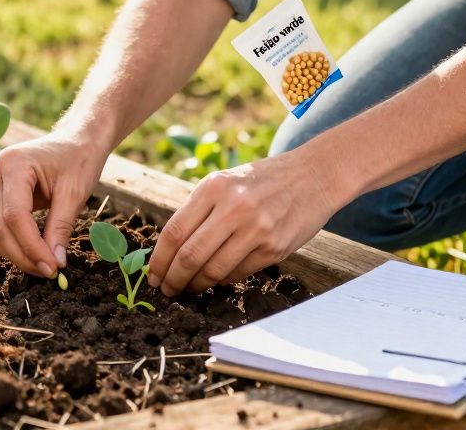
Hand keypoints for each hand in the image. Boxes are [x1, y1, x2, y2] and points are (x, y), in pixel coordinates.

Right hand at [0, 130, 109, 277]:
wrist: (75, 141)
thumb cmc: (78, 160)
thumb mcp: (75, 194)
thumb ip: (60, 229)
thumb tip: (54, 264)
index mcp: (14, 163)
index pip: (14, 215)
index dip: (32, 247)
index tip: (53, 268)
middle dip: (23, 255)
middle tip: (50, 273)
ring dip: (16, 254)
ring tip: (44, 266)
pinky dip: (14, 244)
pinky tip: (35, 254)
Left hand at [148, 150, 347, 294]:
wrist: (313, 176)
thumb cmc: (261, 181)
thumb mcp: (225, 182)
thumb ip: (198, 210)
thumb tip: (169, 251)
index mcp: (214, 187)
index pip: (175, 232)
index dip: (158, 260)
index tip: (152, 275)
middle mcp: (234, 208)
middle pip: (190, 256)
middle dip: (173, 279)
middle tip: (167, 289)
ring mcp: (257, 229)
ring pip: (214, 270)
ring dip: (197, 284)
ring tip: (190, 287)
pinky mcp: (275, 248)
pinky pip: (239, 273)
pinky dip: (223, 280)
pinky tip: (217, 278)